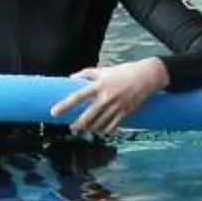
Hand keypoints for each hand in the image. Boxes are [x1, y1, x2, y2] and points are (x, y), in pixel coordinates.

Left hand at [49, 58, 170, 134]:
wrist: (148, 76)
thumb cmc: (124, 71)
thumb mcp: (104, 69)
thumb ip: (86, 74)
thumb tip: (71, 79)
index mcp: (99, 85)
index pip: (78, 96)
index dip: (65, 105)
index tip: (53, 112)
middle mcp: (107, 96)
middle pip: (88, 115)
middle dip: (79, 124)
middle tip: (72, 128)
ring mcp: (117, 106)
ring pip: (100, 123)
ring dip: (91, 128)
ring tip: (85, 130)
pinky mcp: (126, 112)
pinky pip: (113, 125)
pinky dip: (105, 129)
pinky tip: (100, 131)